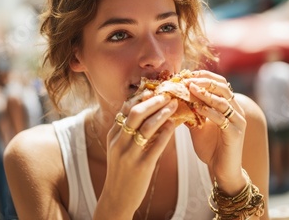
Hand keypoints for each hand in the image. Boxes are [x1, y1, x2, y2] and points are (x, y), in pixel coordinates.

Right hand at [95, 93, 177, 217]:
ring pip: (147, 126)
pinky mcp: (142, 166)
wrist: (117, 198)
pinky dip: (167, 131)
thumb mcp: (119, 149)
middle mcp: (119, 142)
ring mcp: (130, 154)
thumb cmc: (122, 171)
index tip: (154, 89)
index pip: (125, 108)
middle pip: (135, 112)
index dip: (141, 96)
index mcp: (113, 135)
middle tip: (167, 94)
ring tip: (175, 105)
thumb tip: (146, 112)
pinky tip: (175, 124)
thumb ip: (127, 132)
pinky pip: (157, 144)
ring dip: (163, 113)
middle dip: (153, 100)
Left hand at [185, 70, 246, 193]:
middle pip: (222, 87)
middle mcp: (236, 110)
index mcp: (229, 106)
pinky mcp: (236, 133)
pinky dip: (209, 111)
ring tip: (190, 88)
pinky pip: (222, 118)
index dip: (204, 75)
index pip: (220, 83)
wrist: (222, 170)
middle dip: (204, 81)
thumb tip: (174, 98)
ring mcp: (238, 121)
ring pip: (223, 101)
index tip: (187, 74)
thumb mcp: (197, 126)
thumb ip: (190, 112)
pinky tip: (196, 108)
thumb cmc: (210, 148)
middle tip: (187, 79)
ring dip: (205, 93)